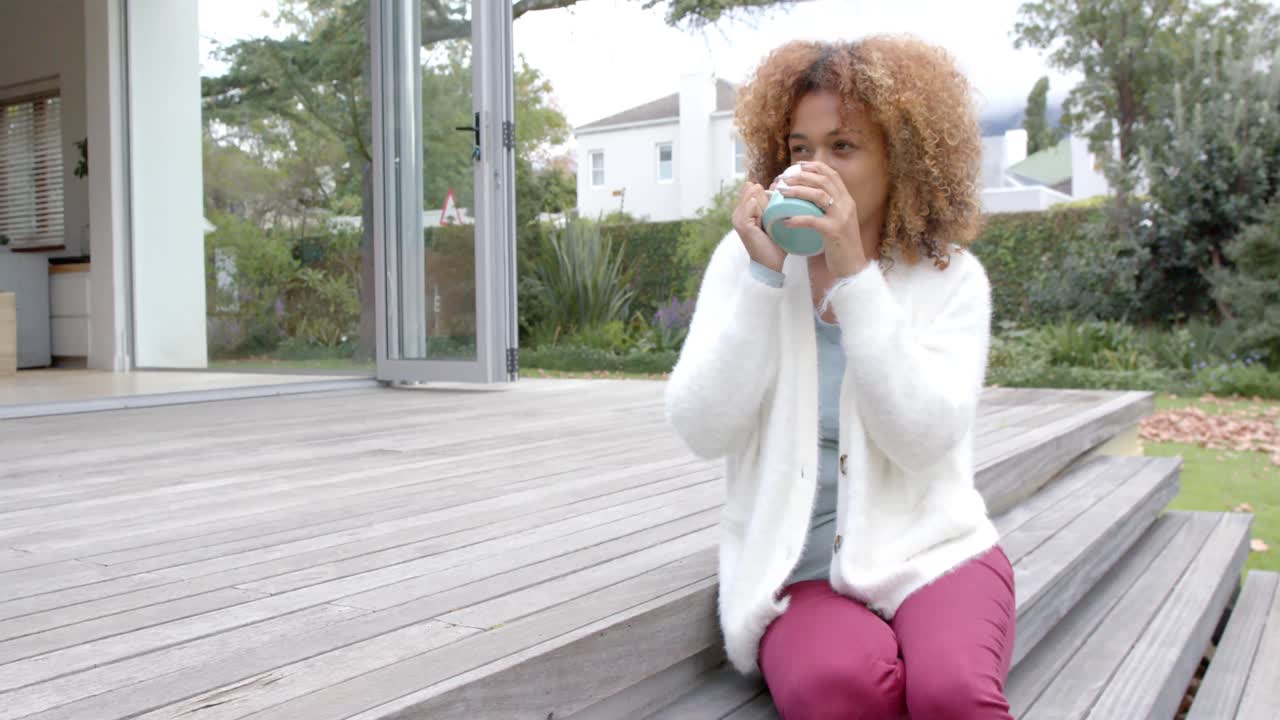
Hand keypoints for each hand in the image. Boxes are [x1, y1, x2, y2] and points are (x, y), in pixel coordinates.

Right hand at [732, 181, 785, 272]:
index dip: (766, 195)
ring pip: (755, 197)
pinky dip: (761, 210)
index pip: (753, 188)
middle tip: (770, 222)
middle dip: (767, 201)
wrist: (770, 263)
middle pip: (755, 191)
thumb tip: (775, 184)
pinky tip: (764, 223)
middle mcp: (738, 212)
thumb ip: (772, 202)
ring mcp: (738, 218)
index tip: (772, 212)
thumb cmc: (774, 243)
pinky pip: (752, 204)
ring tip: (768, 224)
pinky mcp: (742, 224)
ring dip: (766, 207)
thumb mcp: (773, 218)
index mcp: (743, 210)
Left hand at [778, 161, 868, 276]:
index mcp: (847, 200)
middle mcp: (846, 205)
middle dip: (801, 176)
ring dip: (797, 191)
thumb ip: (829, 208)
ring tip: (781, 192)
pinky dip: (797, 218)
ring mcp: (841, 218)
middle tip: (783, 178)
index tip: (798, 165)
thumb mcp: (838, 221)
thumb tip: (809, 196)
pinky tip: (785, 220)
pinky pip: (812, 220)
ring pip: (819, 195)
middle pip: (823, 181)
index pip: (832, 175)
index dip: (815, 166)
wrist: (853, 267)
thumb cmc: (841, 245)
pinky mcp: (834, 232)